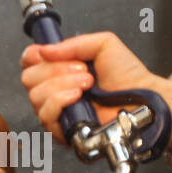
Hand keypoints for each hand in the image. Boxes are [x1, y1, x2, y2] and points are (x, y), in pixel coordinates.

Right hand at [20, 32, 171, 145]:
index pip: (29, 61)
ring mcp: (58, 110)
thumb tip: (44, 50)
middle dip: (55, 70)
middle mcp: (55, 89)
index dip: (33, 56)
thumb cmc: (128, 76)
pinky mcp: (64, 129)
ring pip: (36, 96)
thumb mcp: (103, 44)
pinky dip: (60, 102)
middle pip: (29, 78)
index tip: (48, 54)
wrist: (142, 98)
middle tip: (82, 70)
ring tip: (87, 83)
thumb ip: (73, 43)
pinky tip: (78, 97)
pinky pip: (45, 116)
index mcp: (60, 68)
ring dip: (61, 85)